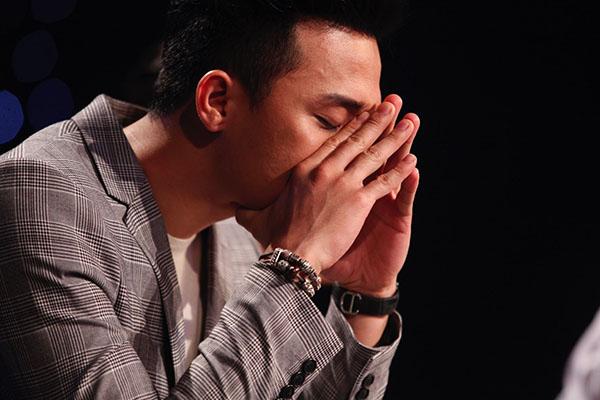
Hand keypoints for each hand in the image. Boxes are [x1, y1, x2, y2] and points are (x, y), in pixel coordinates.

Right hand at [235, 98, 415, 274]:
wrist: (291, 256)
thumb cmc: (275, 239)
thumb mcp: (257, 217)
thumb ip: (248, 208)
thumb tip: (233, 207)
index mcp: (305, 170)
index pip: (333, 141)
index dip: (352, 124)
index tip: (364, 111)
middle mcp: (325, 170)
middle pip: (357, 140)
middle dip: (377, 120)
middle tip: (392, 103)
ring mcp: (343, 184)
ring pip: (374, 155)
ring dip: (394, 137)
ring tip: (410, 123)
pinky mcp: (358, 202)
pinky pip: (385, 182)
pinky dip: (400, 171)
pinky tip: (413, 160)